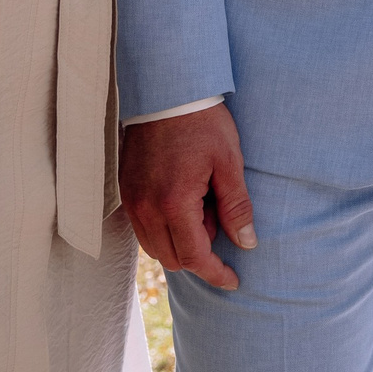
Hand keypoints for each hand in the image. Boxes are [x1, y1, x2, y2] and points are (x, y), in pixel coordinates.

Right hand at [121, 103, 256, 289]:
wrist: (167, 91)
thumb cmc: (202, 123)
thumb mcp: (229, 162)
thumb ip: (236, 207)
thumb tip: (246, 243)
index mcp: (174, 203)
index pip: (194, 257)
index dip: (215, 273)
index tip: (233, 280)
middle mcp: (146, 208)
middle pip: (172, 258)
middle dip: (200, 254)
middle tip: (220, 219)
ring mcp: (131, 200)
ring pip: (154, 247)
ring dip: (180, 243)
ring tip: (204, 207)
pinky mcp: (126, 191)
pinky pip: (143, 229)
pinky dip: (164, 230)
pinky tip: (184, 204)